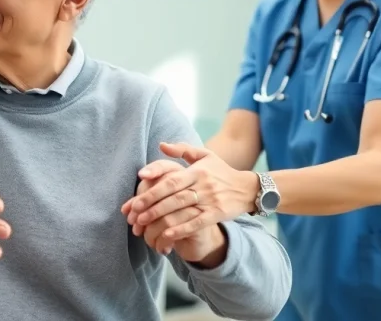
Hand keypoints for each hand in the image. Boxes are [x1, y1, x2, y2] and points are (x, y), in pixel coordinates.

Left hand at [126, 142, 259, 240]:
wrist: (247, 188)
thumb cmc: (221, 171)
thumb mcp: (205, 156)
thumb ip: (182, 150)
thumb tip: (161, 145)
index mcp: (197, 170)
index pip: (171, 179)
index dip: (153, 186)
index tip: (137, 193)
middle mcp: (203, 184)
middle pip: (173, 195)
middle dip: (151, 204)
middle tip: (134, 212)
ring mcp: (210, 199)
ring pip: (182, 209)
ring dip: (161, 217)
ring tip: (143, 223)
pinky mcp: (217, 213)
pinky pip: (197, 223)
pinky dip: (182, 229)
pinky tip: (167, 235)